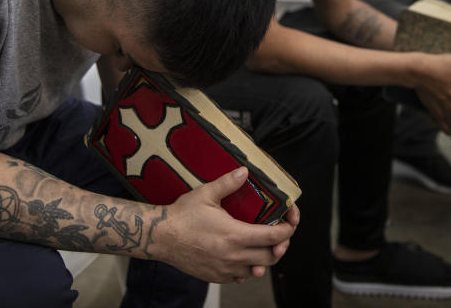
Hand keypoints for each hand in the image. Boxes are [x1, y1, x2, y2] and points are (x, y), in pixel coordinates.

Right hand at [154, 168, 296, 283]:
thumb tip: (244, 172)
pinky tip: (243, 256)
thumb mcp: (206, 194)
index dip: (288, 229)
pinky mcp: (216, 277)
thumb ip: (228, 183)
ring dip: (264, 258)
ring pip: (257, 270)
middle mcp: (233, 257)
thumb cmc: (182, 216)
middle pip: (271, 257)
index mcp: (235, 236)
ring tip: (263, 245)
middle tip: (280, 234)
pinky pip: (240, 277)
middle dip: (281, 246)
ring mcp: (225, 270)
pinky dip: (247, 268)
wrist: (160, 237)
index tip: (290, 221)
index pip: (274, 237)